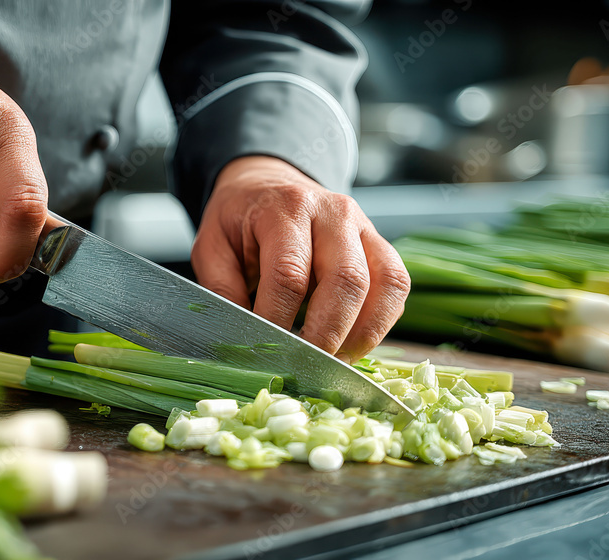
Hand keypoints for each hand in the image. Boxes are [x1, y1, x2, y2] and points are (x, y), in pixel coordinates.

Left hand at [192, 156, 410, 362]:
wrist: (269, 185)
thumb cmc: (240, 222)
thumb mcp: (212, 247)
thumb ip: (222, 290)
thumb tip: (239, 338)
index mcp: (285, 209)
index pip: (290, 275)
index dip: (280, 321)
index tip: (267, 350)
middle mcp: (333, 212)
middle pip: (346, 281)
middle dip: (327, 335)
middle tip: (306, 367)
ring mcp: (364, 227)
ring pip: (385, 285)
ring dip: (363, 334)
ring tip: (335, 361)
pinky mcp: (382, 245)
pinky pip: (397, 287)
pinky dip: (381, 322)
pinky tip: (353, 342)